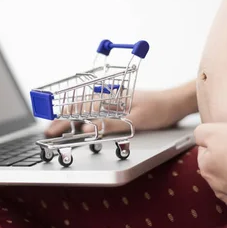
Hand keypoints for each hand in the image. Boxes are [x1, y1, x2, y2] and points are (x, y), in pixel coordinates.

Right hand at [45, 82, 197, 136]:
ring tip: (60, 125)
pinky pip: (96, 107)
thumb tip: (85, 128)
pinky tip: (82, 119)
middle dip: (62, 118)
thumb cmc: (160, 110)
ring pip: (85, 106)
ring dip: (71, 115)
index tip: (51, 131)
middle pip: (79, 107)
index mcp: (110, 99)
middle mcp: (109, 96)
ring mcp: (114, 99)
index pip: (79, 111)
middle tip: (50, 131)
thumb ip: (110, 124)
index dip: (63, 122)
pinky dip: (84, 113)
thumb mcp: (136, 121)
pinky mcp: (119, 103)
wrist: (176, 102)